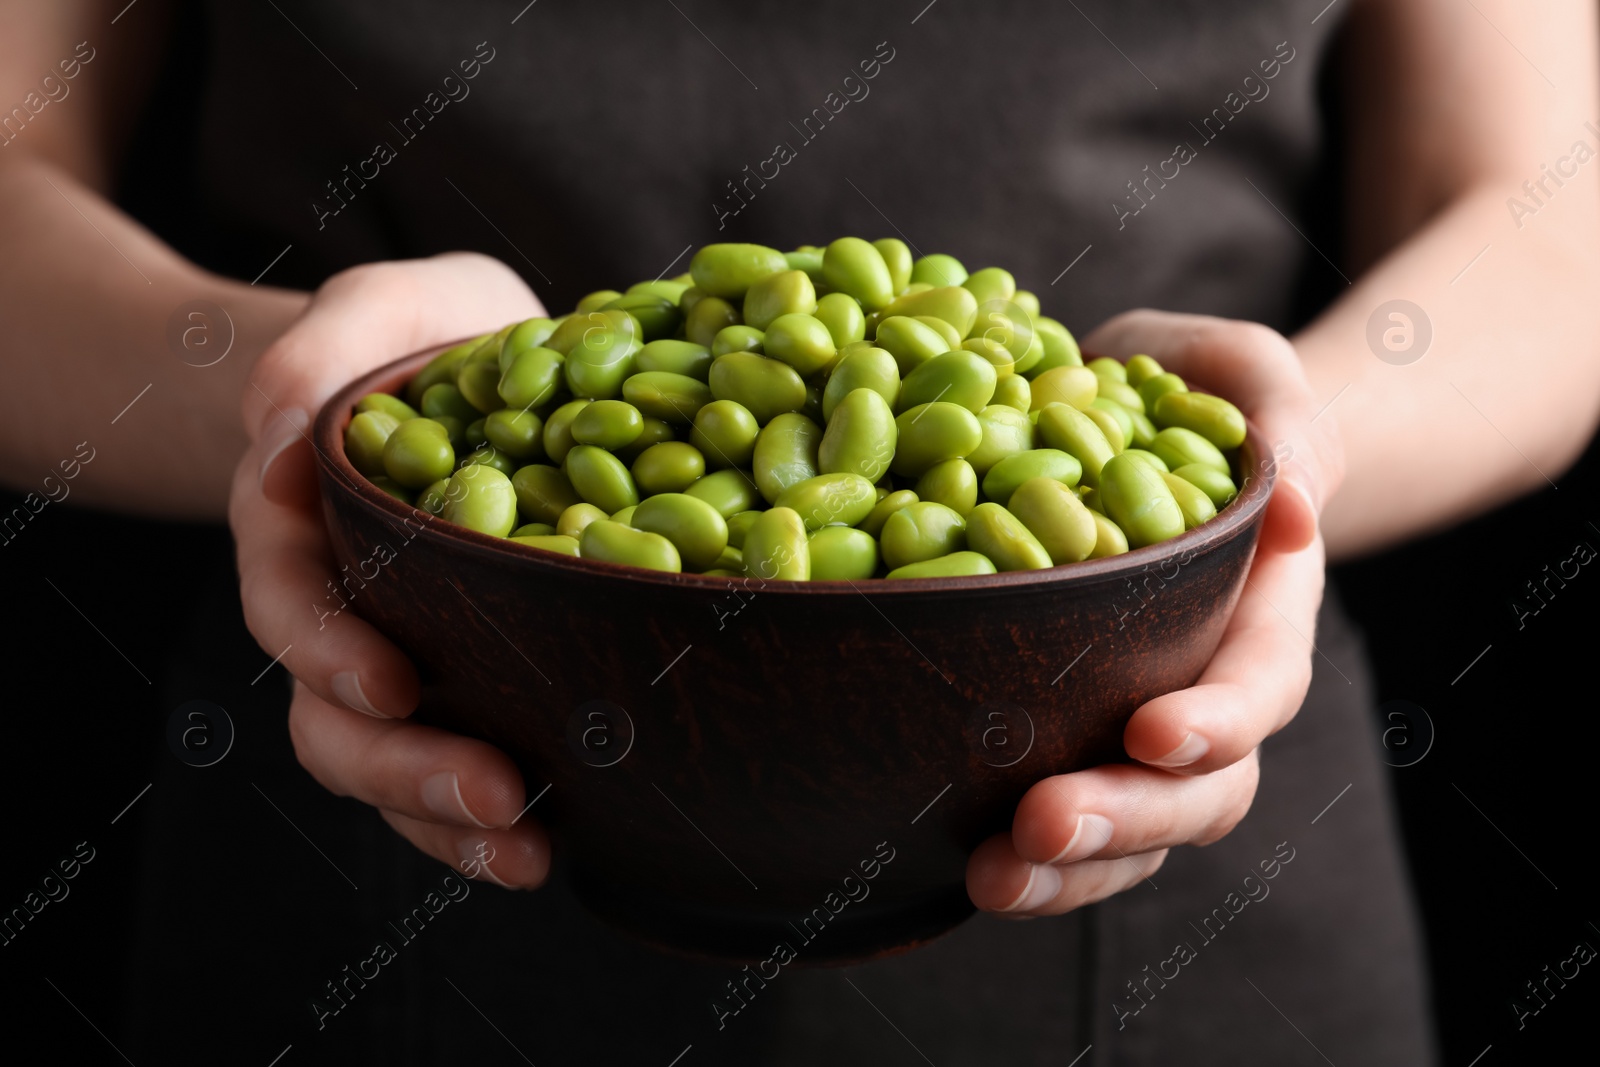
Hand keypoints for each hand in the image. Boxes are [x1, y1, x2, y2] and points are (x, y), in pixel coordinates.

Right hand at [229, 254, 551, 887]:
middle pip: (333, 714)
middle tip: (500, 793)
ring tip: (534, 850)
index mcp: (305, 521)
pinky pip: (456, 767)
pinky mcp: (466, 686)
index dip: (332, 649)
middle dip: (405, 766)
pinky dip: (489, 821)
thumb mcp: (387, 303)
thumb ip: (330, 338)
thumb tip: (283, 433)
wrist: (466, 377)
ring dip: (450, 819)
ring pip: (388, 765)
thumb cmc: (424, 335)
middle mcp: (340, 608)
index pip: (291, 597)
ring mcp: (400, 657)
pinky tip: (561, 844)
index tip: (398, 684)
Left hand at [966, 311, 1344, 914]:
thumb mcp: (1247, 373)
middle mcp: (1206, 687)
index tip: (1151, 732)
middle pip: (1197, 790)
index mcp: (1260, 609)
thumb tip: (1293, 513)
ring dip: (1067, 869)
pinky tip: (956, 866)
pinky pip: (1056, 816)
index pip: (1257, 684)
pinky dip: (1021, 852)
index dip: (1216, 721)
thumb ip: (1286, 424)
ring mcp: (1134, 725)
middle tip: (1041, 826)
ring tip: (993, 878)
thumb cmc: (1203, 388)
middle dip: (1125, 817)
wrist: (1145, 419)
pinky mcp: (1065, 735)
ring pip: (1130, 831)